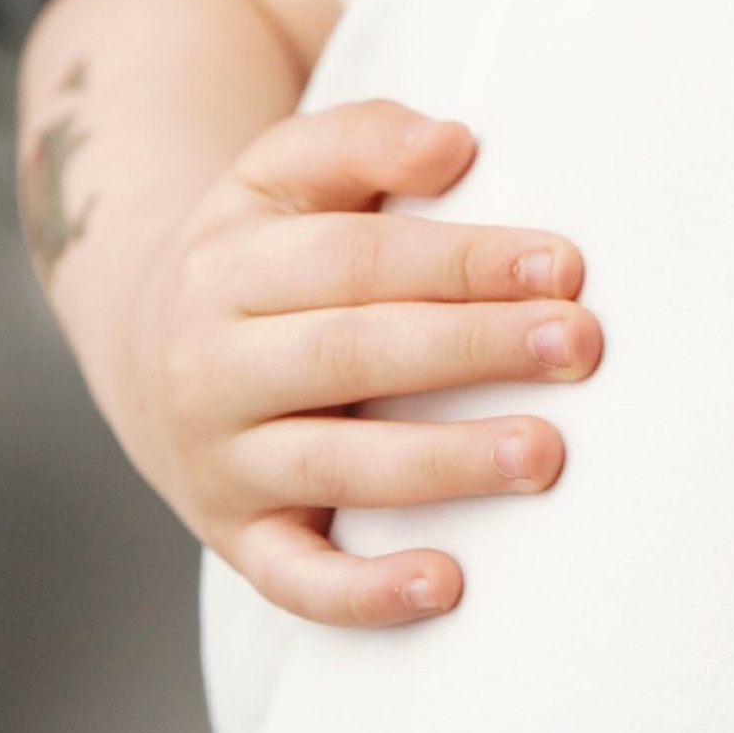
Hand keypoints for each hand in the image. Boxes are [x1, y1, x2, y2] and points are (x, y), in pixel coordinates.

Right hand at [152, 99, 598, 628]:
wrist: (153, 349)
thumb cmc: (265, 251)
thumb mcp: (284, 171)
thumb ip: (364, 140)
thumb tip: (451, 143)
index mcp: (232, 267)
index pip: (357, 262)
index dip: (462, 262)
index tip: (563, 265)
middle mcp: (216, 368)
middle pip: (353, 354)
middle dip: (473, 349)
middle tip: (580, 344)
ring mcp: (223, 461)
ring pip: (335, 466)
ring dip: (445, 462)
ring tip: (542, 454)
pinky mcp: (238, 539)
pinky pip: (294, 578)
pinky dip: (365, 592)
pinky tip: (446, 585)